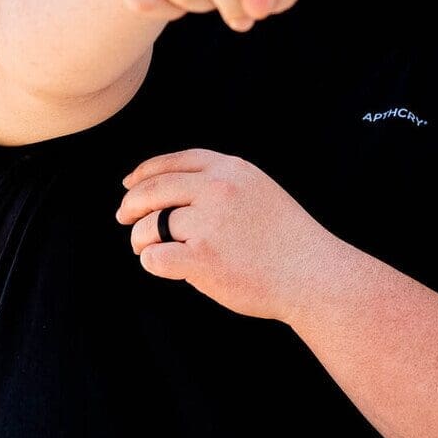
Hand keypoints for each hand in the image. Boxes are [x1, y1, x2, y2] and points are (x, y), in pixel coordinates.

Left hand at [114, 147, 340, 321]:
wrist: (315, 275)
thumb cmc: (290, 243)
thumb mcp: (260, 193)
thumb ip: (223, 186)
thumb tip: (173, 195)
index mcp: (231, 171)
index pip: (176, 162)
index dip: (146, 171)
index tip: (130, 183)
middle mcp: (218, 191)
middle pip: (154, 190)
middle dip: (131, 204)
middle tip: (122, 217)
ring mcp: (209, 224)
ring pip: (150, 226)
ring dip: (140, 238)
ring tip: (145, 248)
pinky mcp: (204, 259)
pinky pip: (155, 257)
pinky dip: (151, 262)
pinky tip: (161, 265)